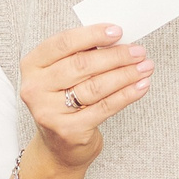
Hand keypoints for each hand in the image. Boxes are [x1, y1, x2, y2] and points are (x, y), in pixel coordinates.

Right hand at [20, 22, 153, 167]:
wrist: (58, 147)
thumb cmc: (64, 103)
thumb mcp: (63, 76)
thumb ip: (81, 55)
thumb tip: (117, 41)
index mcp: (32, 65)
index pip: (63, 43)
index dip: (92, 35)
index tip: (117, 31)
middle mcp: (35, 88)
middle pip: (81, 64)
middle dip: (116, 56)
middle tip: (139, 51)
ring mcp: (49, 111)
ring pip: (95, 86)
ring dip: (125, 74)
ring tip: (145, 67)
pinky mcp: (68, 130)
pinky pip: (104, 107)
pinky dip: (126, 95)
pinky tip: (141, 86)